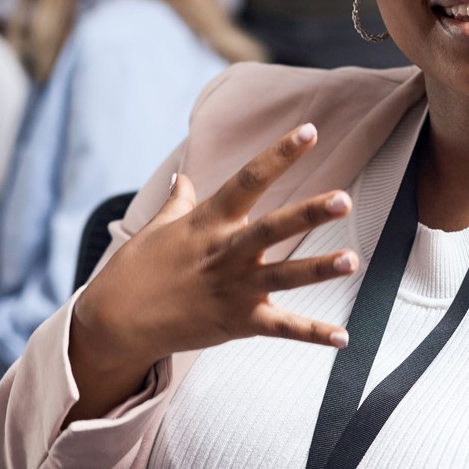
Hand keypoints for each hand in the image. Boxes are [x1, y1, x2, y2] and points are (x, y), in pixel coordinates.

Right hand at [67, 124, 358, 420]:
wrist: (116, 321)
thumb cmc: (136, 270)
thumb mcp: (156, 230)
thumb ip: (179, 202)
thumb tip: (183, 176)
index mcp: (209, 222)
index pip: (249, 179)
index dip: (279, 154)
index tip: (310, 131)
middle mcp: (226, 252)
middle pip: (273, 228)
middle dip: (309, 213)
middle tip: (344, 199)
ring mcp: (234, 288)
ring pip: (283, 276)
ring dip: (318, 268)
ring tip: (352, 260)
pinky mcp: (238, 322)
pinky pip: (281, 328)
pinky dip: (313, 334)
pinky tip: (344, 337)